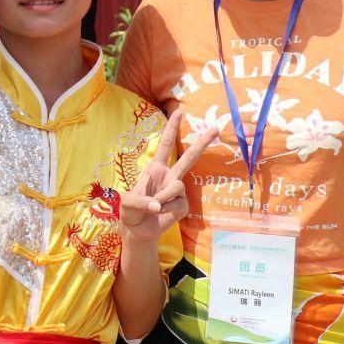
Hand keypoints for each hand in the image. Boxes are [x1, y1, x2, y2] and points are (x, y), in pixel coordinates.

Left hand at [120, 118, 215, 244]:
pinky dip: (166, 210)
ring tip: (152, 207)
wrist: (138, 231)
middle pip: (188, 157)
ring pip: (177, 185)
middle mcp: (169, 176)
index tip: (179, 112)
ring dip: (162, 197)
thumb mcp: (127, 203)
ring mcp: (178, 191)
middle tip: (216, 128)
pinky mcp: (183, 206)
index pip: (165, 145)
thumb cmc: (130, 211)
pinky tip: (160, 214)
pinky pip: (177, 203)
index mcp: (155, 169)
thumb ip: (140, 201)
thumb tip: (158, 205)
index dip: (171, 129)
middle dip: (202, 143)